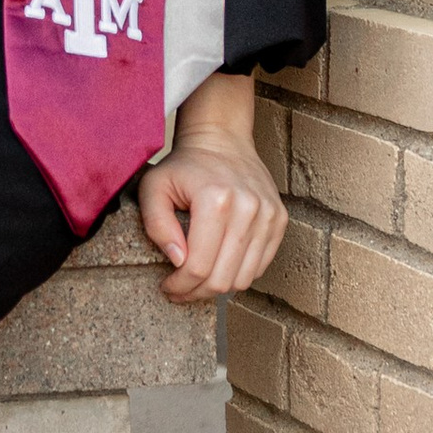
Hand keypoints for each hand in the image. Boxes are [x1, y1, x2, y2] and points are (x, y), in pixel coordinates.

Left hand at [138, 71, 285, 304]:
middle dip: (196, 292)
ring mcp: (268, 215)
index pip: (199, 266)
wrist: (221, 140)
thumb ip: (157, 225)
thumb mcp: (153, 188)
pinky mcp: (279, 220)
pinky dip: (238, 273)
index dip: (180, 286)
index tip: (167, 287)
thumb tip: (177, 260)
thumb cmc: (184, 167)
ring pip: (244, 278)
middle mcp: (248, 209)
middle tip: (180, 290)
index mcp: (216, 200)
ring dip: (218, 287)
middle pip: (223, 278)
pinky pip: (260, 266)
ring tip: (198, 281)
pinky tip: (219, 265)